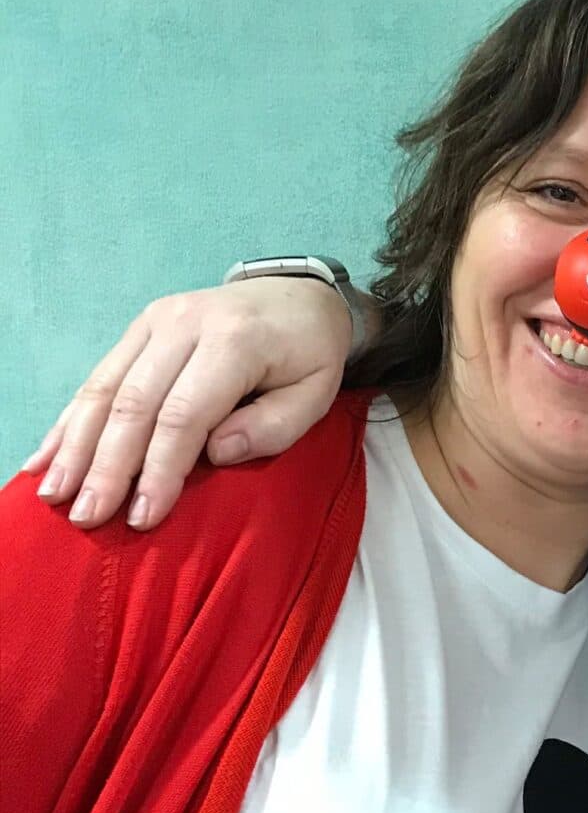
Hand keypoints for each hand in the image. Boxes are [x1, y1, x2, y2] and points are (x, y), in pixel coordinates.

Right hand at [22, 277, 354, 529]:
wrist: (300, 295)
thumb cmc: (309, 354)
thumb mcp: (315, 394)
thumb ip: (272, 427)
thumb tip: (215, 454)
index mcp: (235, 341)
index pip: (185, 415)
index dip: (159, 469)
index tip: (143, 516)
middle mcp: (186, 324)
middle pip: (134, 403)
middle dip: (107, 466)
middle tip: (87, 517)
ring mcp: (157, 321)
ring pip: (105, 388)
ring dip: (76, 445)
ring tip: (54, 493)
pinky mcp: (140, 326)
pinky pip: (99, 375)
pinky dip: (72, 419)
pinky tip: (46, 455)